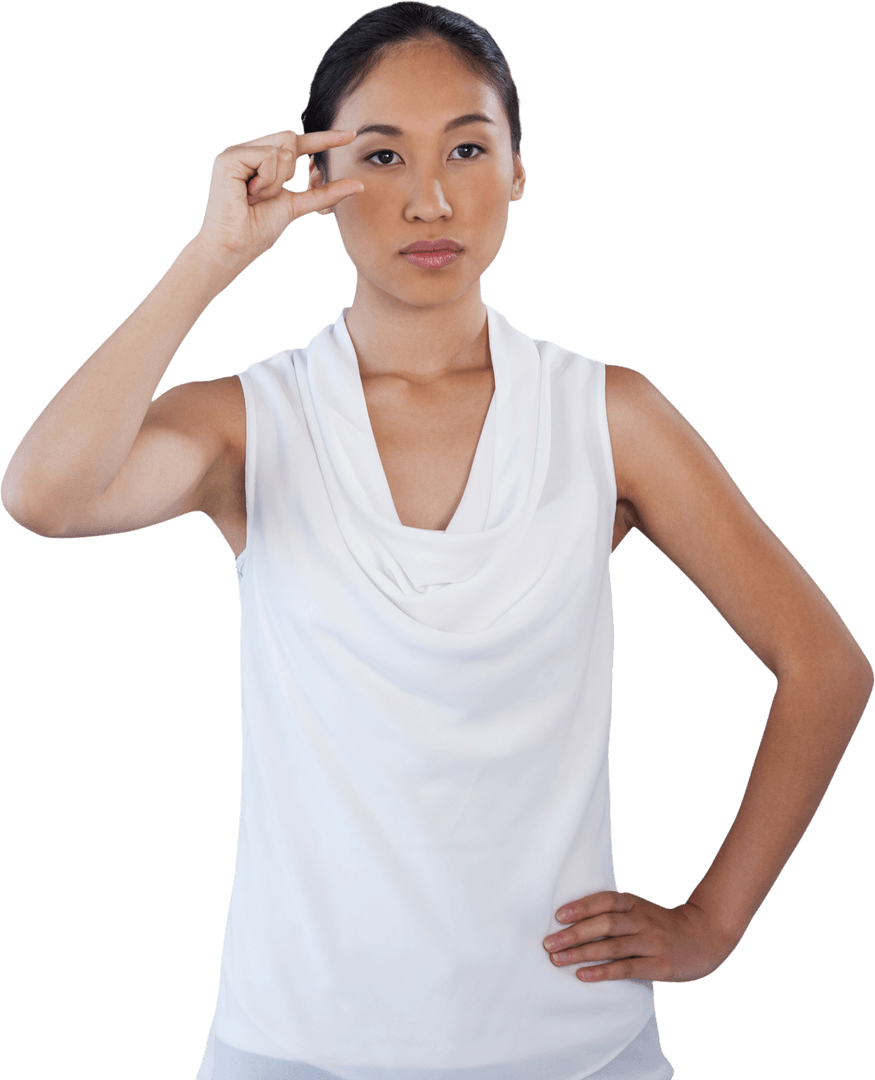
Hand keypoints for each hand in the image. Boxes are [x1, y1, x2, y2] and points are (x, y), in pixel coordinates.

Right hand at [195, 128, 363, 265]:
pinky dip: (267, 180)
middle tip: (267, 196)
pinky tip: (250, 193)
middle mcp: (250, 152)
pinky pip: (267, 156)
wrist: (234, 247)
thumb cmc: (258, 230)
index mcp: (263, 162)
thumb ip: (324, 193)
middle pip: (289, 139)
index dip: (324, 139)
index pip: (298, 143)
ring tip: (255, 197)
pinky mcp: (229, 157)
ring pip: (281, 149)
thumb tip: (359, 185)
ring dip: (276, 182)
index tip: (352, 135)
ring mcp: (238, 152)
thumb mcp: (297, 206)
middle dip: (288, 172)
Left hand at [542, 890, 739, 983]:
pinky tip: (584, 976)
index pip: (603, 900)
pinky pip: (626, 968)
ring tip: (558, 960)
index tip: (557, 916)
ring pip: (612, 946)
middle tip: (548, 943)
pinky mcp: (658, 965)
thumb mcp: (640, 911)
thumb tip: (573, 923)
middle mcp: (641, 920)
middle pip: (603, 924)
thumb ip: (615, 915)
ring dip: (582, 953)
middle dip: (573, 934)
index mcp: (634, 903)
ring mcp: (651, 942)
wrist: (705, 936)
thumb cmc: (662, 925)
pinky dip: (603, 972)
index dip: (580, 907)